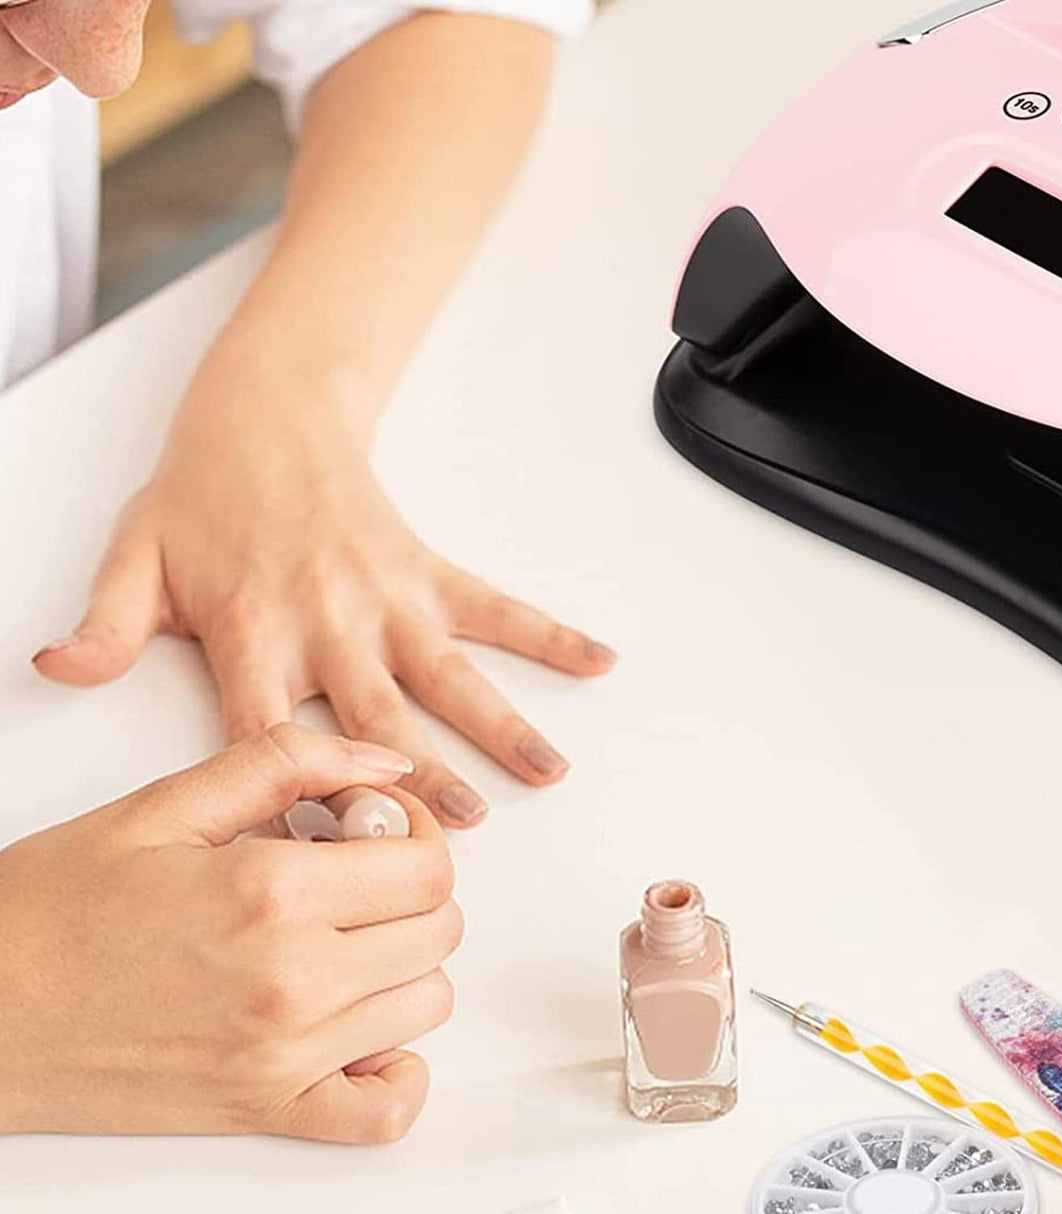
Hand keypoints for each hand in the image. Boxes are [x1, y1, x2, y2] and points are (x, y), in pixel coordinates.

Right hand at [0, 724, 461, 1141]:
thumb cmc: (53, 910)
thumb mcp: (166, 804)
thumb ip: (287, 762)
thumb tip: (383, 761)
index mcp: (271, 893)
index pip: (428, 867)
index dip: (416, 832)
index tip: (373, 824)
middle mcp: (292, 981)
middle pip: (439, 931)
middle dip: (414, 887)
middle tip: (353, 870)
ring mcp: (282, 1056)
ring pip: (426, 1004)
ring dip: (405, 960)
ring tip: (343, 933)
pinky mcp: (261, 1110)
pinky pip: (383, 1112)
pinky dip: (394, 1071)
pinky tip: (357, 1027)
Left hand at [33, 364, 615, 828]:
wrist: (267, 416)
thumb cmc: (202, 495)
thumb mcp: (135, 557)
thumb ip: (103, 623)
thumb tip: (54, 669)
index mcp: (254, 632)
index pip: (270, 733)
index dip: (298, 798)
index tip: (329, 858)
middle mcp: (330, 623)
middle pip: (378, 717)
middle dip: (420, 780)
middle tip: (455, 838)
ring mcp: (387, 598)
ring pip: (450, 674)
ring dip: (500, 726)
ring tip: (546, 772)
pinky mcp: (426, 572)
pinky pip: (494, 607)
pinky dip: (547, 634)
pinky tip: (596, 659)